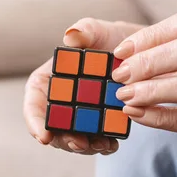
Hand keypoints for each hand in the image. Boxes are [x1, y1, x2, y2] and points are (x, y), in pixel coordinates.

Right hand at [23, 18, 144, 154]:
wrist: (142, 53)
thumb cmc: (114, 38)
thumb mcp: (101, 32)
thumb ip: (86, 31)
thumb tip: (70, 35)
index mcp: (51, 77)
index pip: (34, 100)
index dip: (35, 120)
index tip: (43, 136)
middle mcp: (62, 99)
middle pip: (53, 126)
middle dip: (63, 139)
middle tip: (79, 144)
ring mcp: (79, 114)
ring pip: (73, 137)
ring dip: (84, 146)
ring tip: (101, 145)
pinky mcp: (98, 123)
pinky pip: (96, 140)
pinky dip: (102, 146)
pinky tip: (113, 144)